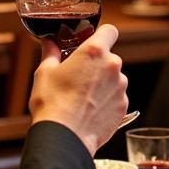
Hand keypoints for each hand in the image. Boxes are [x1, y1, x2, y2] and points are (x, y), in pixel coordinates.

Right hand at [28, 25, 128, 155]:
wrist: (65, 137)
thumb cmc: (52, 104)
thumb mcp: (45, 73)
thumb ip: (51, 53)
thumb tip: (49, 43)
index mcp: (94, 52)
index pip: (109, 31)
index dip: (101, 35)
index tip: (92, 42)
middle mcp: (112, 66)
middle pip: (109, 58)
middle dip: (96, 64)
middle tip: (78, 76)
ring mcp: (120, 87)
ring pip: (114, 78)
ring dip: (103, 83)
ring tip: (82, 97)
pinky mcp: (123, 106)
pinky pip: (116, 97)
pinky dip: (106, 100)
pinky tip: (90, 110)